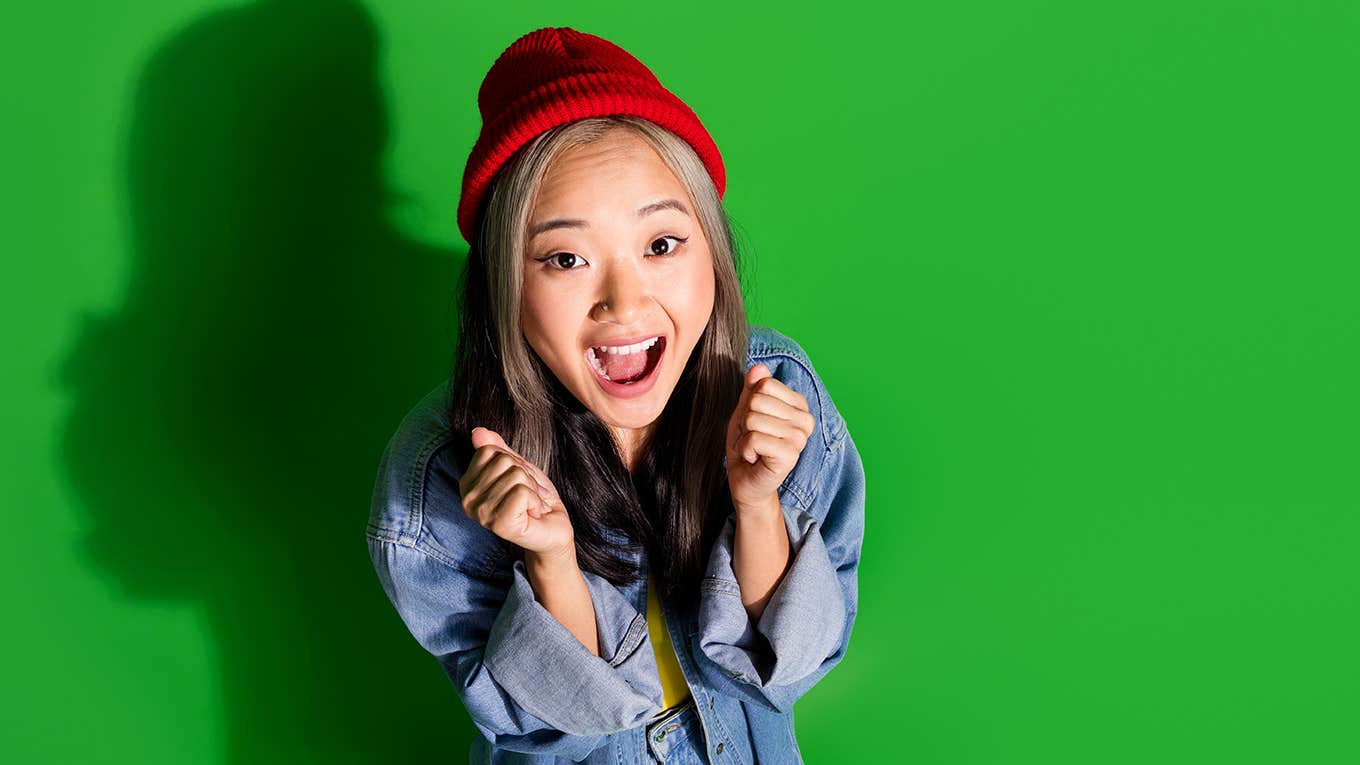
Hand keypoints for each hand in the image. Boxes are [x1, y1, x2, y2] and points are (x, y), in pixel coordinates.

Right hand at [459, 427, 573, 556]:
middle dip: (525, 476)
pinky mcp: (499, 524)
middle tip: (528, 496)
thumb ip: (498, 450)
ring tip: (530, 506)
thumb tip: (478, 432)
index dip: (514, 462)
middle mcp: (468, 500)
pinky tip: (532, 514)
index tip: (519, 482)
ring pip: (515, 475)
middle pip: (504, 461)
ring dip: (532, 490)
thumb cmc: (534, 499)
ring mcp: (481, 514)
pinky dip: (535, 500)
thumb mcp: (517, 468)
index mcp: (467, 485)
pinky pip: (522, 492)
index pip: (489, 450)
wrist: (552, 529)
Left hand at [724, 363, 815, 512]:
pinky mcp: (791, 455)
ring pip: (753, 419)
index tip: (754, 422)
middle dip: (745, 420)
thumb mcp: (746, 410)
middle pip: (757, 400)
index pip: (765, 384)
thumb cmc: (748, 444)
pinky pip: (754, 439)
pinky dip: (746, 449)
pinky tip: (755, 458)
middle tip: (753, 437)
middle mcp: (805, 419)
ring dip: (745, 436)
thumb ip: (752, 388)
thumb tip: (758, 368)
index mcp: (798, 405)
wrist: (746, 479)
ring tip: (754, 448)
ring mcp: (800, 438)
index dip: (749, 403)